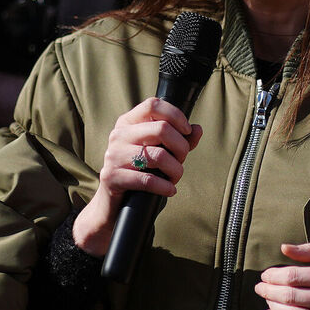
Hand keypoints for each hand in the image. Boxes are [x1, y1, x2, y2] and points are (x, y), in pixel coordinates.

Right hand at [72, 98, 203, 257]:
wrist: (112, 205)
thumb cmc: (139, 174)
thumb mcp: (159, 153)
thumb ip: (178, 140)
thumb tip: (197, 129)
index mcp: (128, 123)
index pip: (153, 104)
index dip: (176, 115)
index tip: (187, 131)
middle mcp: (118, 135)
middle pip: (161, 129)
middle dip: (181, 147)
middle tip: (182, 160)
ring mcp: (113, 156)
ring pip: (158, 155)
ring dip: (175, 170)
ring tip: (175, 178)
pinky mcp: (112, 177)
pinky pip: (147, 179)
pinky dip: (165, 186)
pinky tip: (169, 190)